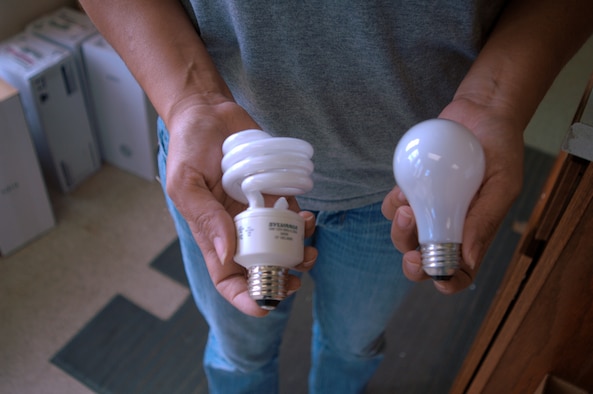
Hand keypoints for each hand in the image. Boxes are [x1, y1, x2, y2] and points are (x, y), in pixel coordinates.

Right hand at [165, 95, 316, 315]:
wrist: (209, 113)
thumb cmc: (189, 148)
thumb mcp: (186, 184)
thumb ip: (206, 219)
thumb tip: (228, 254)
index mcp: (212, 236)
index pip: (227, 279)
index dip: (245, 298)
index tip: (266, 306)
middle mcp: (237, 229)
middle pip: (261, 268)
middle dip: (281, 280)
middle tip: (297, 276)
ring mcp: (257, 212)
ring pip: (282, 246)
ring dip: (298, 254)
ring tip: (309, 250)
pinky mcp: (275, 194)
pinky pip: (293, 216)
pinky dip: (304, 224)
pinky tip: (309, 219)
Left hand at [382, 97, 523, 293]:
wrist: (481, 113)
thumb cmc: (500, 150)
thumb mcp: (502, 184)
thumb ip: (486, 219)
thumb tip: (468, 259)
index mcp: (473, 234)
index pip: (459, 271)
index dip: (447, 281)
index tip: (437, 277)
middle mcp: (447, 226)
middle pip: (422, 259)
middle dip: (412, 262)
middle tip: (413, 249)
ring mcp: (428, 208)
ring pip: (403, 235)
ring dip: (400, 230)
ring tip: (408, 207)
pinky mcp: (412, 188)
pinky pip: (393, 206)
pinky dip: (393, 204)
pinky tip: (402, 190)